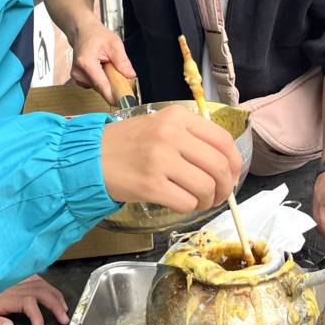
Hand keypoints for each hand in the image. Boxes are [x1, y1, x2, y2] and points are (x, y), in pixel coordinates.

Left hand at [0, 275, 68, 324]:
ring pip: (39, 283)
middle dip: (55, 304)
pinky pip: (31, 276)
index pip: (28, 303)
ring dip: (53, 294)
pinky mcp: (8, 279)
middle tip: (65, 319)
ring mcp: (10, 281)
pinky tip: (48, 290)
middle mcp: (9, 286)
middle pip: (39, 290)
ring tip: (63, 307)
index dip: (38, 317)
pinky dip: (44, 283)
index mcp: (2, 297)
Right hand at [69, 21, 134, 104]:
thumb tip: (130, 75)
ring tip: (106, 64)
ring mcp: (76, 77)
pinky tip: (100, 68)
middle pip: (101, 88)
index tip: (124, 102)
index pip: (102, 85)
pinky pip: (94, 85)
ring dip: (106, 80)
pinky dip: (101, 79)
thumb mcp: (114, 44)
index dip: (114, 95)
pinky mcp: (78, 79)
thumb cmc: (96, 35)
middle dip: (113, 84)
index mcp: (86, 63)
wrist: (82, 31)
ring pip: (98, 87)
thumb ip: (122, 61)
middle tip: (117, 70)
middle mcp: (78, 72)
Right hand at [101, 105, 242, 211]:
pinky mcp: (150, 185)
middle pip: (219, 166)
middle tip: (220, 195)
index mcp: (178, 116)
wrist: (89, 157)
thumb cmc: (126, 143)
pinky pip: (186, 202)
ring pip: (206, 187)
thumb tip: (224, 163)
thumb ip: (191, 137)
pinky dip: (189, 208)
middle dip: (225, 187)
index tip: (232, 175)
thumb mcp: (160, 125)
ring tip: (199, 201)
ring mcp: (161, 160)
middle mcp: (171, 134)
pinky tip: (182, 203)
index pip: (223, 140)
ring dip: (208, 200)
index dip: (235, 162)